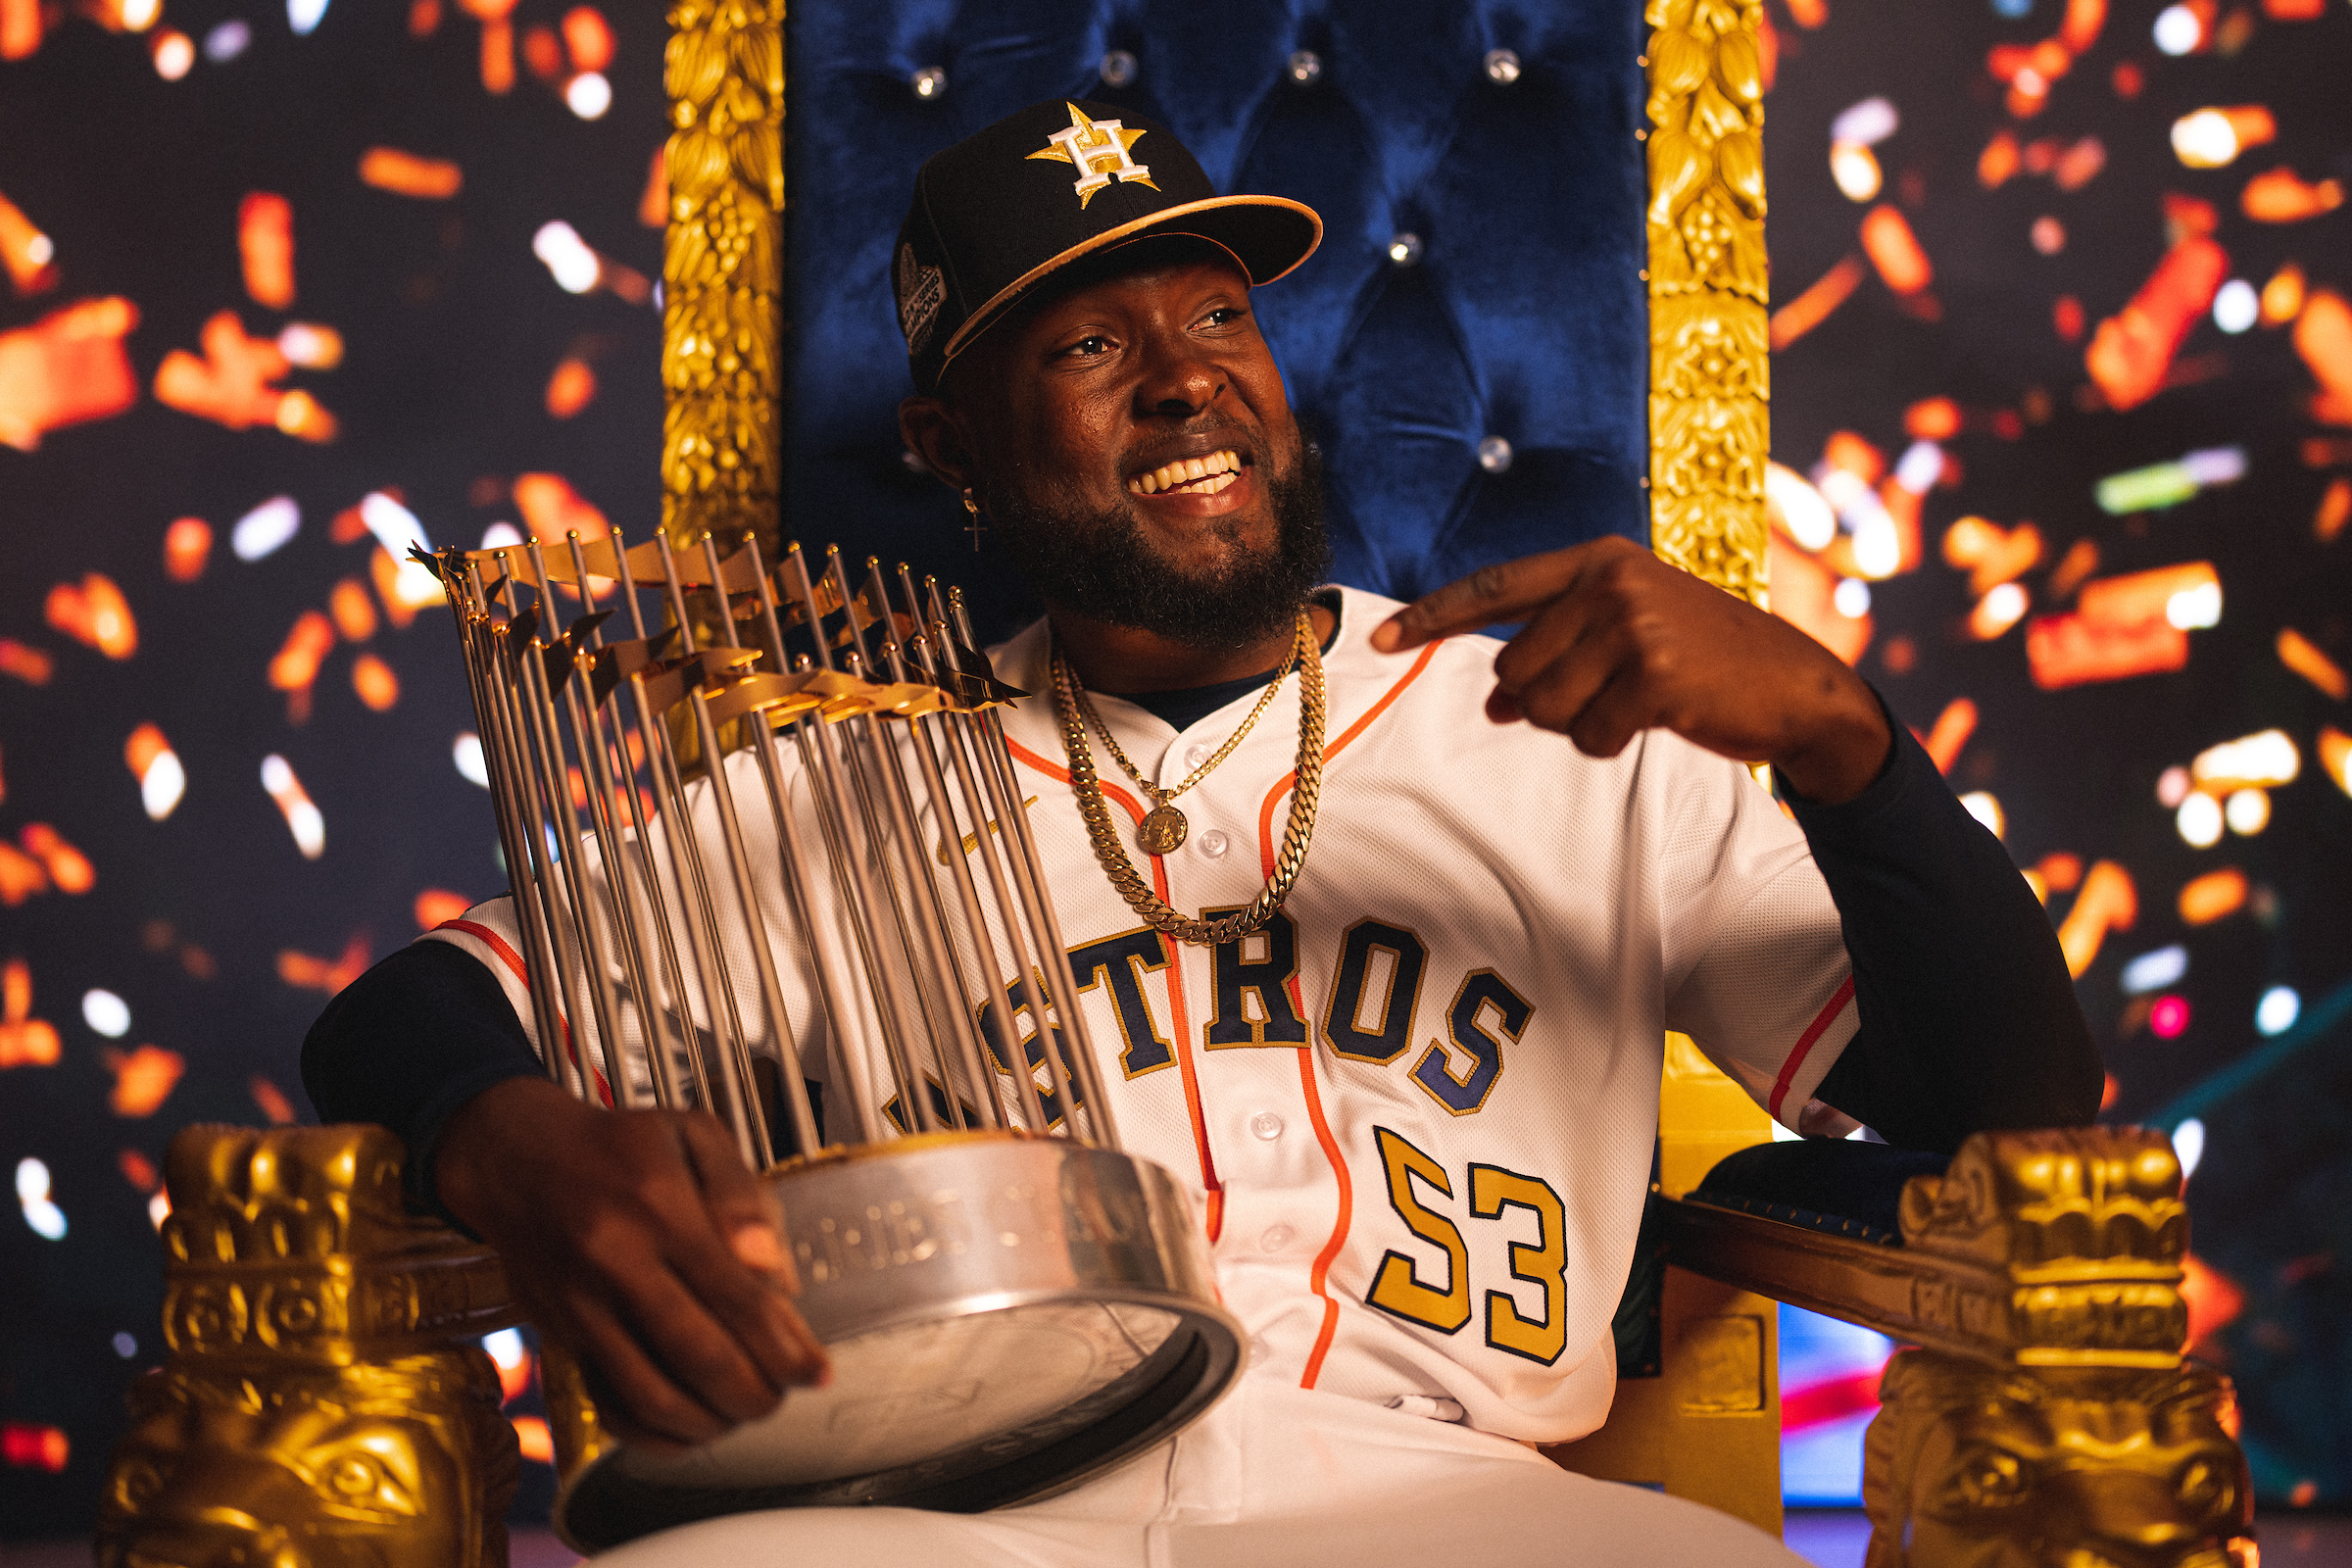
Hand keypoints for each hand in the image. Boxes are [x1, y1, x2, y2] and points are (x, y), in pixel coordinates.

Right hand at [435, 1077, 828, 1452]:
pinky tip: (687, 1427)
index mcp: (662, 1207)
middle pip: (699, 1358)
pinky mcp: (559, 1334)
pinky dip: (653, 1434)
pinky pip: (608, 1405)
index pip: (737, 1296)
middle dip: (755, 1394)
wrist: (516, 1158)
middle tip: (781, 1396)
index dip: (786, 1348)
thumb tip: (778, 1277)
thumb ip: (744, 1197)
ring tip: (742, 1412)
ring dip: (710, 1421)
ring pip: (652, 1395)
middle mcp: (618, 1261)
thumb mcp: (693, 1134)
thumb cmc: (619, 1145)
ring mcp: (582, 1305)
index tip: (817, 1372)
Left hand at [1370, 537, 1890, 803]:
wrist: (1795, 686)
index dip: (1432, 618)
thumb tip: (1492, 703)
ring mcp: (1633, 626)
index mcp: (1598, 559)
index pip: (1492, 588)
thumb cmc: (1704, 661)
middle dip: (1540, 700)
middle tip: (1601, 693)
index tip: (1380, 640)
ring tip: (1631, 701)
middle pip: (1511, 670)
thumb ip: (1558, 649)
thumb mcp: (1630, 630)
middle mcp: (1610, 582)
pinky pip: (1586, 734)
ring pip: (1542, 707)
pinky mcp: (1653, 676)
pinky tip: (1653, 719)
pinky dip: (1609, 740)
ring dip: (1576, 723)